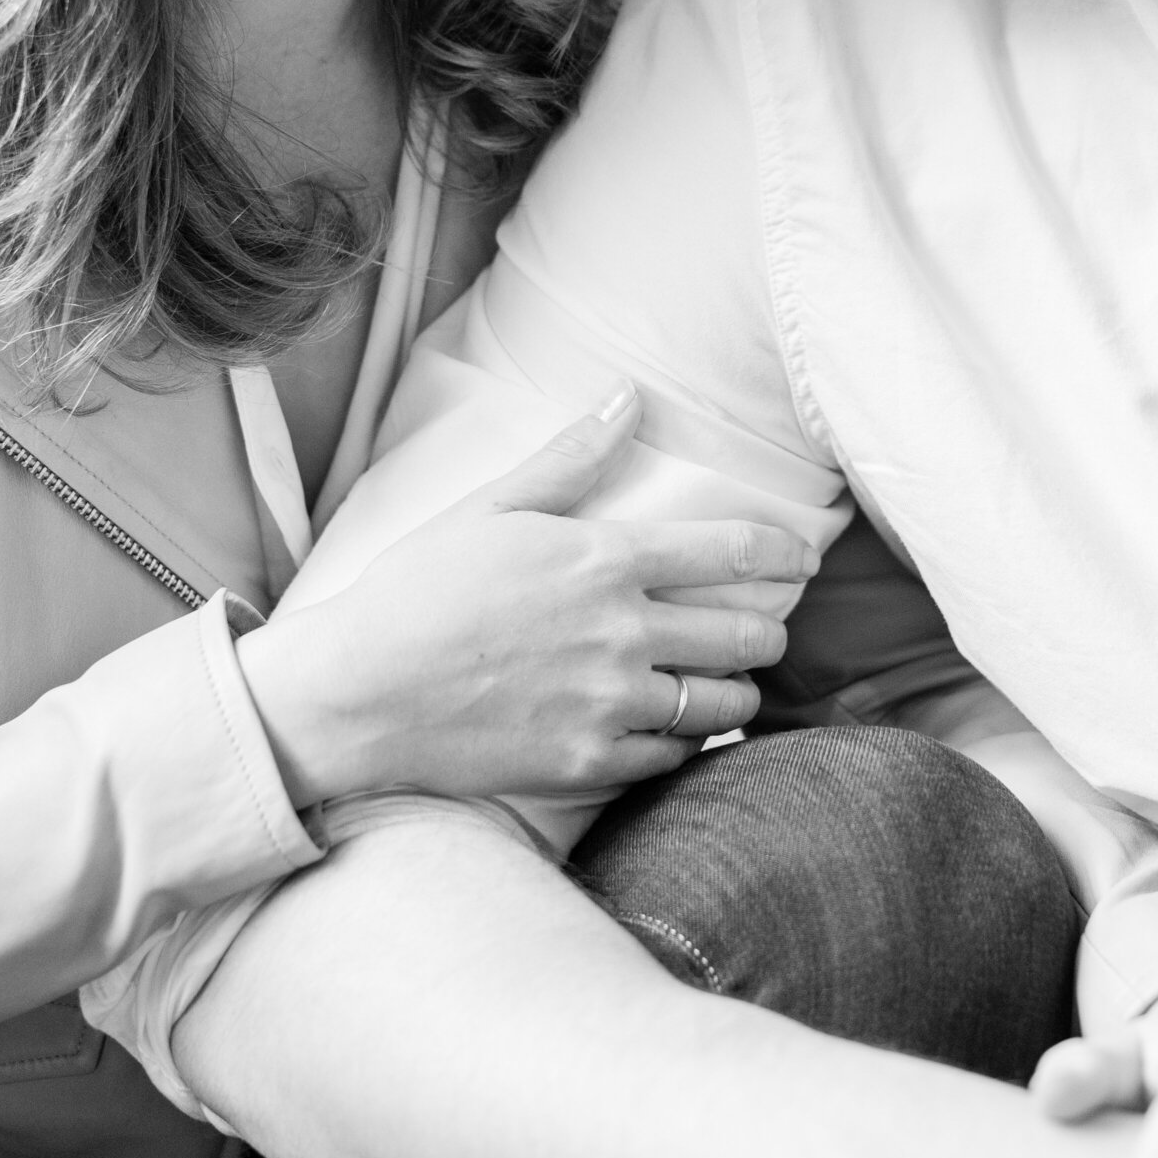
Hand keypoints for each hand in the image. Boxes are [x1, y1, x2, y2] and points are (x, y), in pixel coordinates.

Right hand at [236, 382, 816, 805]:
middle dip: (768, 630)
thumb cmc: (417, 590)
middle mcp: (621, 633)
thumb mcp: (491, 506)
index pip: (729, 552)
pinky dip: (685, 744)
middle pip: (744, 634)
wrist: (358, 692)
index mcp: (603, 560)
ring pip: (721, 704)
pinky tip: (675, 732)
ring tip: (731, 685)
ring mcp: (609, 703)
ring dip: (738, 691)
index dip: (779, 554)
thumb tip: (629, 395)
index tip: (800, 559)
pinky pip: (673, 757)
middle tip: (766, 629)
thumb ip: (571, 456)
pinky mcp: (589, 762)